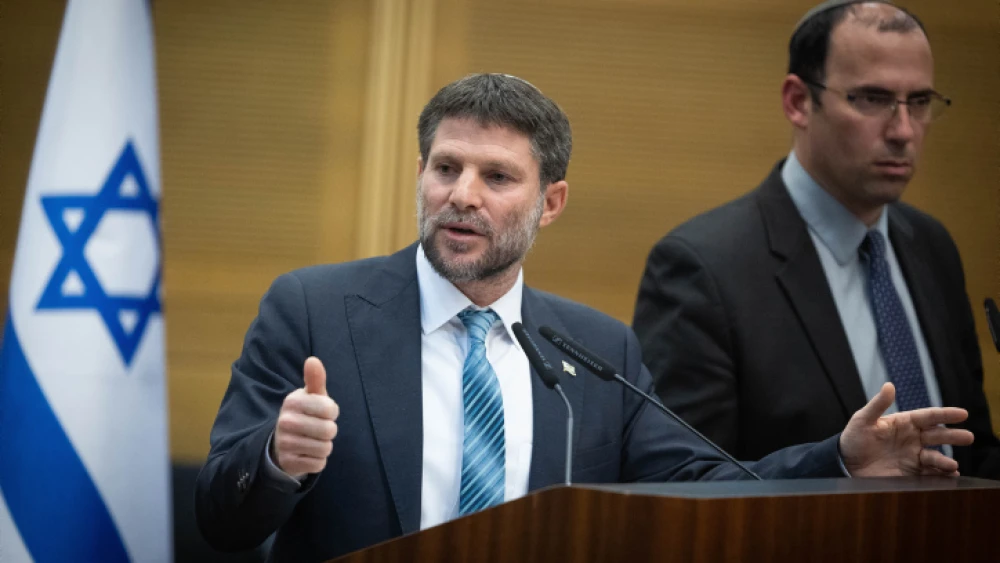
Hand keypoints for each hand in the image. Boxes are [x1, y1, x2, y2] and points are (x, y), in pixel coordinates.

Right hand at [273, 357, 339, 476]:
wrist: (282, 443)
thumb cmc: (305, 414)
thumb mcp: (311, 396)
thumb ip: (315, 379)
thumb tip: (313, 360)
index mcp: (292, 401)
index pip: (330, 408)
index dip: (332, 412)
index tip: (323, 412)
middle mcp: (286, 421)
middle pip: (329, 430)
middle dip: (329, 431)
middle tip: (318, 429)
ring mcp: (285, 443)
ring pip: (325, 448)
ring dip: (324, 446)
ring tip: (312, 441)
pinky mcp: (289, 462)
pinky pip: (319, 464)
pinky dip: (317, 460)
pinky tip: (307, 454)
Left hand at [840, 383, 973, 476]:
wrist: (845, 464)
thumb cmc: (853, 438)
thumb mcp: (862, 420)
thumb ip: (878, 405)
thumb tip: (889, 385)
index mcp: (904, 423)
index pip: (928, 416)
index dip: (945, 415)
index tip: (962, 414)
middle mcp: (913, 439)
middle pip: (937, 436)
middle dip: (953, 436)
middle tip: (968, 437)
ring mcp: (913, 456)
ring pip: (935, 457)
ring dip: (945, 460)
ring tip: (952, 465)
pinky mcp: (910, 473)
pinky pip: (929, 474)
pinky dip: (940, 475)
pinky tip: (949, 476)